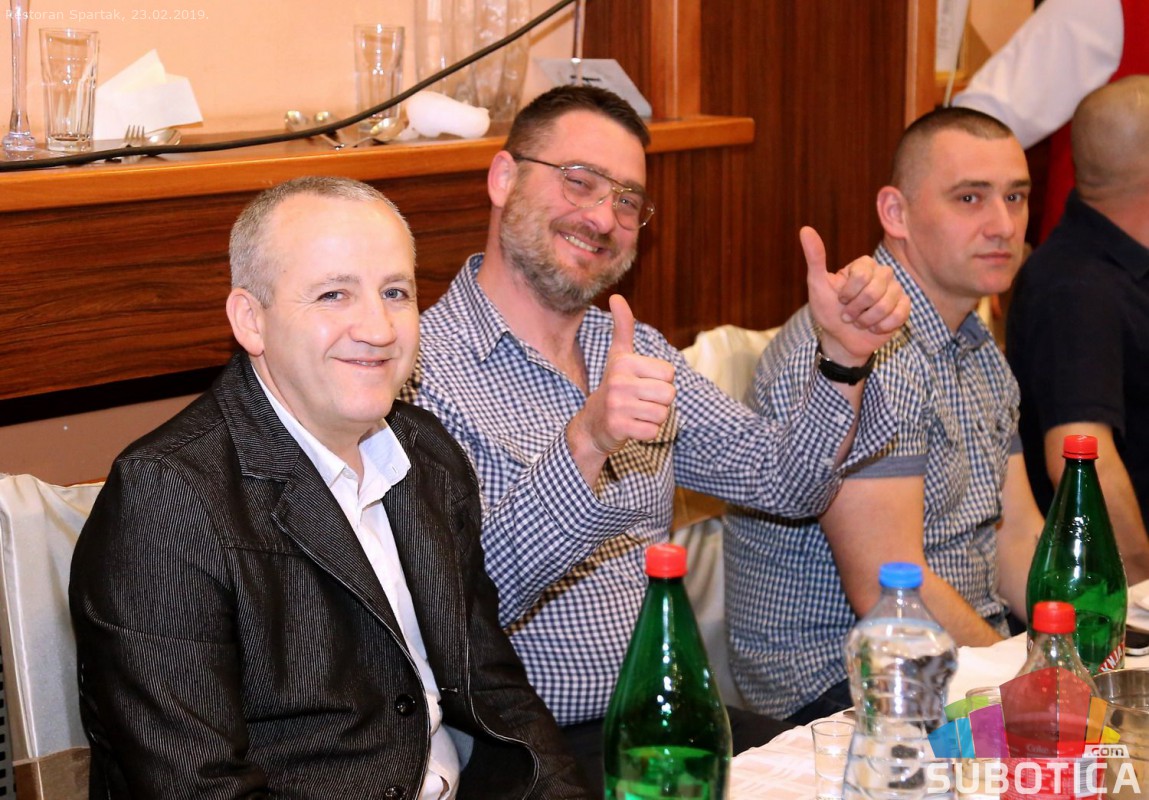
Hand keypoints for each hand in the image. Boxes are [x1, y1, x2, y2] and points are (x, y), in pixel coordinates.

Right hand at [567, 295, 675, 460]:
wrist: (592, 424)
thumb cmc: (614, 386)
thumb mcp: (618, 356)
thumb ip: (623, 327)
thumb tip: (616, 296)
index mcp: (624, 362)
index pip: (669, 373)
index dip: (661, 381)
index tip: (641, 383)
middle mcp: (618, 382)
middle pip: (669, 394)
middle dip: (659, 401)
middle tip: (639, 401)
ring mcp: (617, 405)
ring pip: (662, 414)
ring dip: (653, 417)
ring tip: (635, 413)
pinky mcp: (618, 427)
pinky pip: (652, 432)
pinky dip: (646, 433)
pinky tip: (631, 427)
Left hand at [802, 226, 909, 364]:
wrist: (841, 339)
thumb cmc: (828, 310)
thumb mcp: (817, 284)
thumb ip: (815, 258)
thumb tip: (805, 229)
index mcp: (864, 265)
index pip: (862, 275)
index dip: (848, 293)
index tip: (840, 299)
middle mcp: (883, 274)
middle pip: (874, 291)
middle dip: (856, 309)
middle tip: (848, 315)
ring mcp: (896, 290)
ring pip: (886, 305)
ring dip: (866, 320)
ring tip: (860, 322)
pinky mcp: (904, 307)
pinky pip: (898, 315)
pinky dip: (881, 327)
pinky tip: (874, 327)